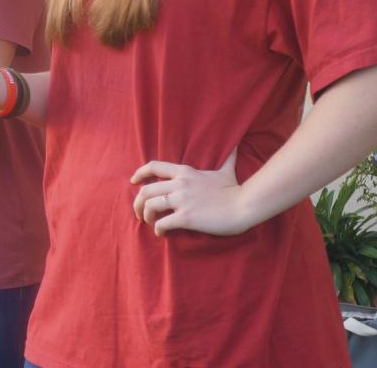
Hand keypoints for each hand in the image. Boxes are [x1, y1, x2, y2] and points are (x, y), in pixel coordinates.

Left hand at [130, 150, 257, 236]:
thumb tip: (237, 144)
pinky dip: (157, 229)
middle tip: (139, 212)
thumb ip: (227, 158)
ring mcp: (182, 200)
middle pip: (146, 190)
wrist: (244, 205)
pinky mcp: (186, 217)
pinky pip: (162, 223)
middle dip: (137, 202)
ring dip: (146, 216)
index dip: (139, 173)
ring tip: (149, 223)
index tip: (133, 181)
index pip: (154, 166)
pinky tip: (161, 233)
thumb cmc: (235, 189)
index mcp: (184, 172)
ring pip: (150, 206)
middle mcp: (179, 184)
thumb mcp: (226, 170)